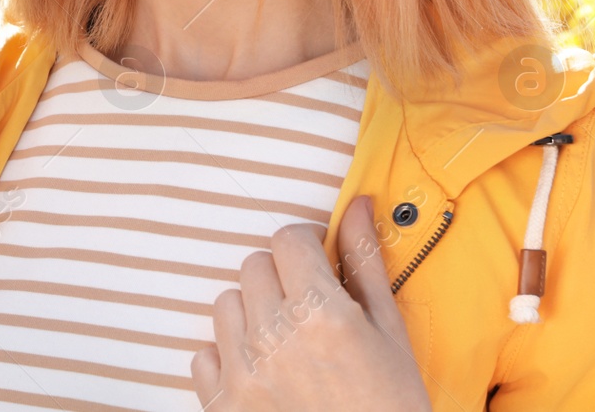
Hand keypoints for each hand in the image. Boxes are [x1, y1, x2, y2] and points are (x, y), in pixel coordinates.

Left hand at [190, 195, 432, 410]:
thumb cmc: (392, 406)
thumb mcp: (390, 335)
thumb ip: (365, 262)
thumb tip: (357, 202)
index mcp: (323, 315)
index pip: (287, 240)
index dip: (306, 248)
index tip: (318, 266)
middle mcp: (276, 338)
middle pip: (254, 267)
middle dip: (282, 280)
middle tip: (309, 312)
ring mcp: (244, 374)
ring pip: (225, 304)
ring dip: (252, 315)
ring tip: (287, 345)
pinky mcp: (222, 406)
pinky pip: (202, 355)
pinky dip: (226, 359)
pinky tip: (262, 375)